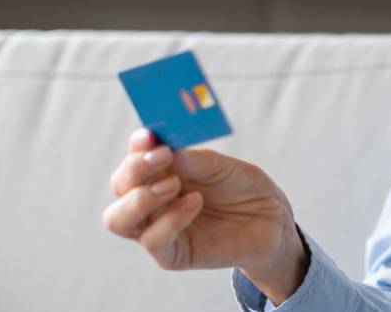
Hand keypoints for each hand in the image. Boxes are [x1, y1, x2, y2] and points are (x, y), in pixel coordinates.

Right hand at [102, 128, 308, 302]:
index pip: (133, 159)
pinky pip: (153, 240)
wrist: (272, 221)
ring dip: (141, 198)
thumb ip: (194, 160)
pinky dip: (171, 219)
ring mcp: (158, 228)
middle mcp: (153, 200)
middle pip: (120, 186)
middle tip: (163, 157)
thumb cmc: (244, 189)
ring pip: (118, 219)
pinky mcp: (171, 254)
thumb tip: (163, 149)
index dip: (136, 147)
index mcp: (161, 174)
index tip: (148, 136)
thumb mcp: (223, 167)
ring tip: (174, 184)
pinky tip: (195, 202)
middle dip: (134, 169)